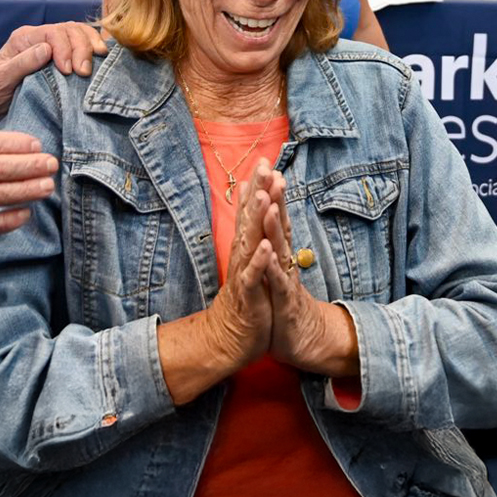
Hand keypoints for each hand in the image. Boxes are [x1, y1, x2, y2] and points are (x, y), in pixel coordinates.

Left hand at [0, 22, 109, 117]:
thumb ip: (22, 63)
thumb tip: (47, 50)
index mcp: (24, 38)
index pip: (52, 33)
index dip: (65, 49)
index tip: (68, 72)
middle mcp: (39, 37)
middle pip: (69, 30)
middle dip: (81, 48)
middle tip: (84, 72)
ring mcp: (50, 45)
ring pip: (78, 33)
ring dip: (91, 46)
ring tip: (100, 62)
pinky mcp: (59, 56)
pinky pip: (80, 45)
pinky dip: (93, 49)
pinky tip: (101, 60)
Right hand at [205, 160, 276, 369]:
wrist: (229, 337)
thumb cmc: (245, 296)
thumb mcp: (248, 259)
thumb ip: (248, 228)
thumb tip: (248, 198)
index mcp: (246, 245)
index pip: (251, 211)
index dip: (257, 185)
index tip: (264, 159)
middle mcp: (243, 254)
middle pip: (250, 218)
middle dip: (257, 191)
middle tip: (264, 165)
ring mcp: (244, 273)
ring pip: (251, 241)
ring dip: (257, 219)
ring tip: (263, 196)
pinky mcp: (248, 295)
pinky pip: (255, 276)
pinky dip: (260, 261)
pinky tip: (267, 246)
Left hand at [261, 167, 358, 376]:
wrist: (306, 342)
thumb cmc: (285, 304)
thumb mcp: (276, 272)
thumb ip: (274, 247)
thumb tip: (268, 220)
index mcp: (281, 254)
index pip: (276, 218)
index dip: (271, 193)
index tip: (265, 167)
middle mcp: (286, 262)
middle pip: (281, 225)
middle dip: (276, 198)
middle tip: (272, 172)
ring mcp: (287, 279)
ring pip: (281, 248)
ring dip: (275, 224)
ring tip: (270, 201)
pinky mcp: (285, 301)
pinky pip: (278, 281)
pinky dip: (272, 266)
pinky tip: (268, 250)